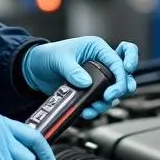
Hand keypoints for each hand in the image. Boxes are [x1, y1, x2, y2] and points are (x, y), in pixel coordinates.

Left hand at [22, 36, 138, 118]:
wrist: (35, 70)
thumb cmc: (48, 56)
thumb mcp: (59, 59)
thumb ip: (72, 70)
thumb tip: (86, 83)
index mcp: (97, 48)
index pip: (119, 60)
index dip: (123, 73)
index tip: (117, 88)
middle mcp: (102, 62)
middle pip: (124, 75)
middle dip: (121, 88)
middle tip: (108, 97)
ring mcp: (97, 77)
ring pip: (114, 91)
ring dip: (106, 102)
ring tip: (92, 108)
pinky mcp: (91, 90)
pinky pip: (100, 100)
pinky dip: (96, 108)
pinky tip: (86, 111)